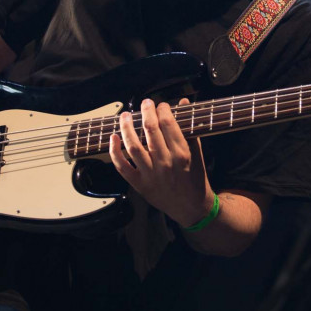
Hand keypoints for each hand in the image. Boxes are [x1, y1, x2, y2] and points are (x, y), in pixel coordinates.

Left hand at [109, 98, 214, 226]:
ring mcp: (150, 175)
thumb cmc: (195, 179)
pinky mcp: (139, 184)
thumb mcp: (197, 153)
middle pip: (151, 130)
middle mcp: (165, 163)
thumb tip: (183, 103)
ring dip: (127, 128)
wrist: (191, 207)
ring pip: (133, 146)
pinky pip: (122, 167)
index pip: (168, 124)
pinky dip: (115, 152)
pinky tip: (114, 137)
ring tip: (126, 115)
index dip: (162, 110)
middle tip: (145, 103)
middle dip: (146, 112)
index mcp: (182, 154)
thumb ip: (189, 128)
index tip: (161, 105)